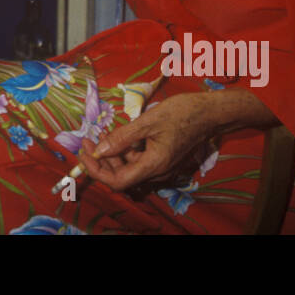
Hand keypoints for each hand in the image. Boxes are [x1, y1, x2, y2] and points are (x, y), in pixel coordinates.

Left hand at [79, 93, 219, 191]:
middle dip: (102, 161)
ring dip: (113, 155)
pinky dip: (126, 150)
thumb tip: (99, 151)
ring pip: (130, 168)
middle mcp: (157, 172)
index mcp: (153, 165)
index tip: (84, 152)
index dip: (97, 170)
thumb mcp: (147, 122)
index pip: (118, 181)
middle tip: (87, 141)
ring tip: (102, 134)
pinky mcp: (163, 158)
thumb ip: (122, 138)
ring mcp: (161, 166)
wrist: (210, 112)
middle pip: (122, 176)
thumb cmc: (181, 113)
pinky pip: (140, 160)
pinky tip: (119, 134)